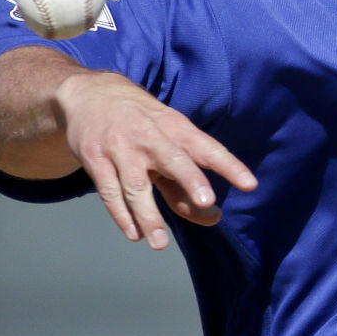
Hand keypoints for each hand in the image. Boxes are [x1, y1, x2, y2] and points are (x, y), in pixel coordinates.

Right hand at [54, 69, 256, 249]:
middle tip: (207, 202)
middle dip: (191, 180)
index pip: (207, 148)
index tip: (250, 184)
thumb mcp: (164, 135)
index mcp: (174, 127)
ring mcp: (120, 148)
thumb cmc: (138, 120)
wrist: (86, 92)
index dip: (229, 165)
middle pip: (174, 160)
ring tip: (160, 243)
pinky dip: (121, 215)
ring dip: (149, 216)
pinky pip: (109, 191)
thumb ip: (183, 178)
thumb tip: (209, 215)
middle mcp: (149, 136)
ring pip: (136, 186)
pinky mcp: (95, 159)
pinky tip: (134, 233)